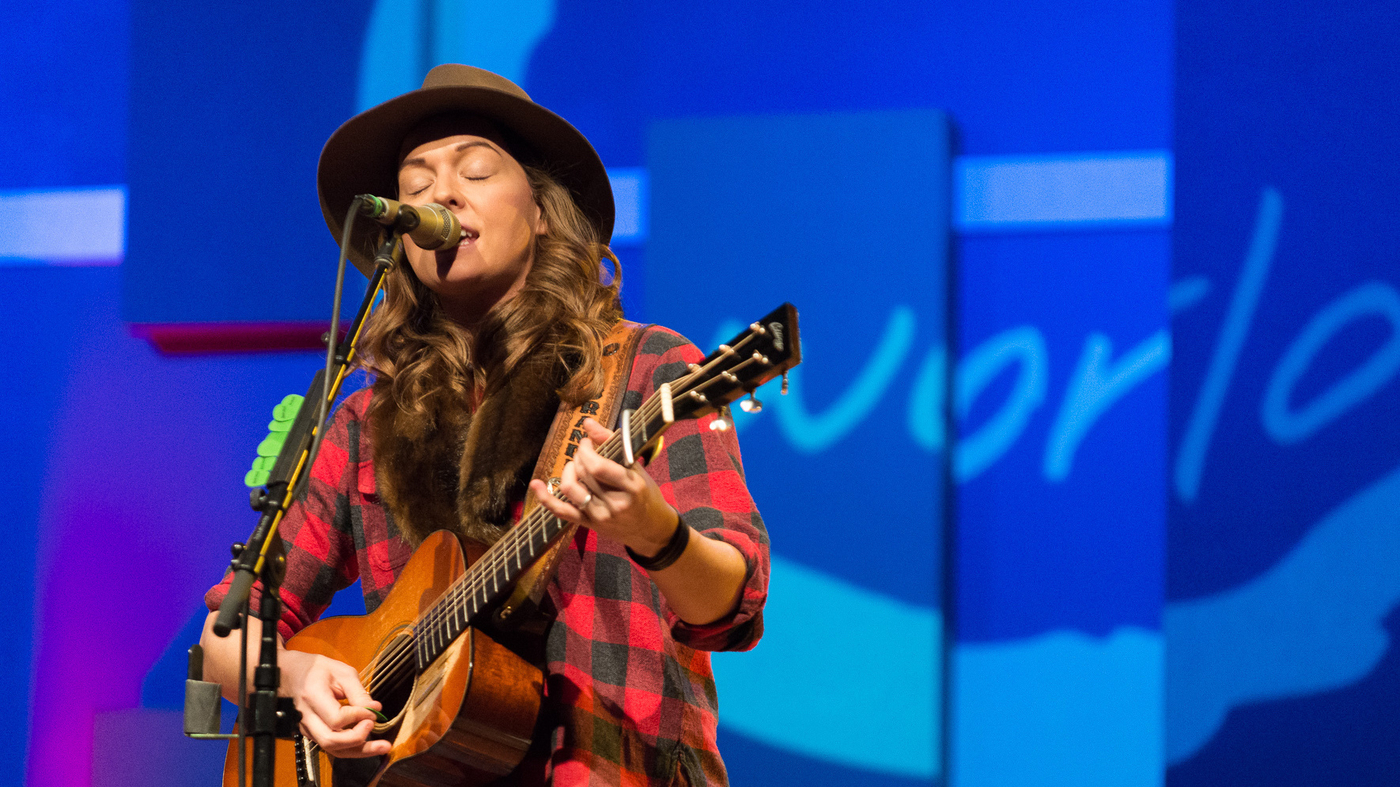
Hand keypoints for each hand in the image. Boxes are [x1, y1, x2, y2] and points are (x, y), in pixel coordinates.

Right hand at [279, 650, 390, 757]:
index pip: (336, 718)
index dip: (358, 717)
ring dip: (359, 751)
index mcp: (313, 696)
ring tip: (382, 747)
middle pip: (331, 741)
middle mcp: (306, 717)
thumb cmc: (315, 669)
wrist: (290, 674)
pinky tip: (368, 744)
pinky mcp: (311, 733)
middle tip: (375, 726)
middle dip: (358, 739)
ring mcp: (306, 728)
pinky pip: (331, 746)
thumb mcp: (341, 672)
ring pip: (332, 749)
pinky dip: (351, 748)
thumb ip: (358, 692)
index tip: (373, 711)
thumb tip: (375, 709)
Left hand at [528, 417, 679, 556]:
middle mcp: (615, 504)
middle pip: (583, 474)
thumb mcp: (637, 468)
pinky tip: (536, 485)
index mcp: (632, 487)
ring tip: (575, 465)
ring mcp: (600, 516)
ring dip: (568, 470)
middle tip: (584, 451)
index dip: (586, 450)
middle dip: (579, 456)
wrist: (650, 529)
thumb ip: (612, 443)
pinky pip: (562, 511)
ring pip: (570, 489)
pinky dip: (546, 498)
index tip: (587, 442)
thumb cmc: (645, 494)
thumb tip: (587, 423)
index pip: (598, 466)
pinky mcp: (588, 525)